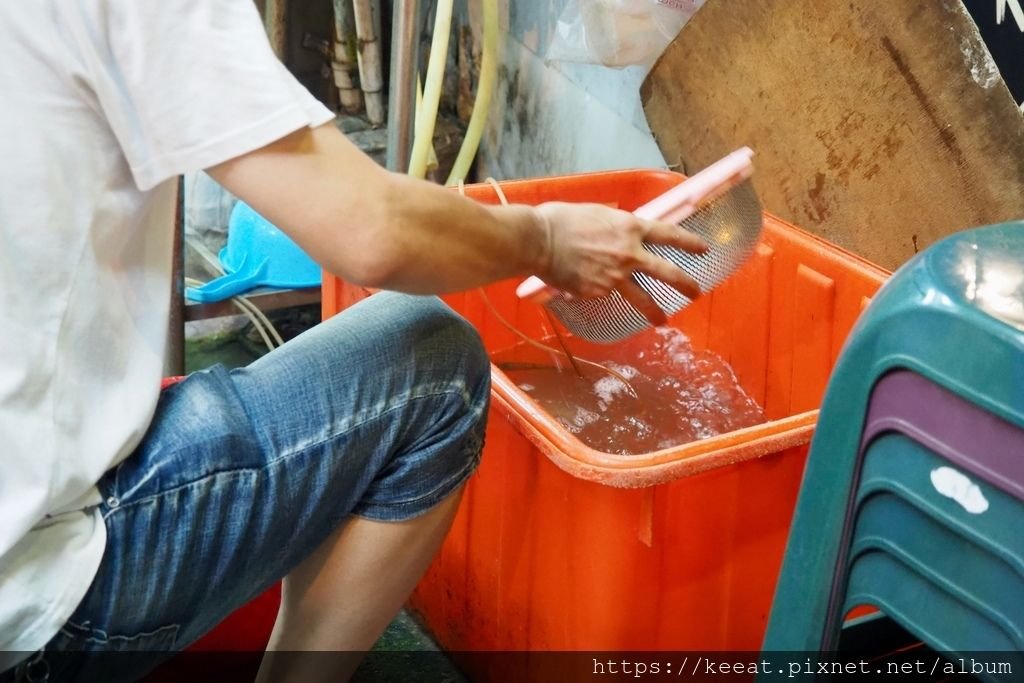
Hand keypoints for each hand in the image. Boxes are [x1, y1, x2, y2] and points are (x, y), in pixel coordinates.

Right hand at [533, 202, 707, 325]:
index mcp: (630, 228)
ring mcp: (615, 277)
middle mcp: (629, 254)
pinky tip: (592, 289)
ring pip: (643, 298)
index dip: (688, 243)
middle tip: (696, 292)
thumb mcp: (598, 214)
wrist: (540, 241)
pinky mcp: (598, 292)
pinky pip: (606, 295)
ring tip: (663, 320)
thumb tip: (622, 237)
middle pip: (668, 272)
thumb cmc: (562, 220)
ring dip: (655, 311)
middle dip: (686, 284)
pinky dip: (603, 294)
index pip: (669, 235)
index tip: (703, 249)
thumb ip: (616, 227)